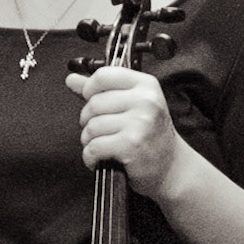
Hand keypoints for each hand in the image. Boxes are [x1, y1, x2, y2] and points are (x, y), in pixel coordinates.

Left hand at [65, 66, 184, 200]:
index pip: (103, 76)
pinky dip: (91, 157)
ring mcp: (140, 123)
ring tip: (103, 145)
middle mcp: (145, 100)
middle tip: (101, 131)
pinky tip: (100, 159)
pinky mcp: (131, 145)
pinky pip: (94, 147)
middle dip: (88, 121)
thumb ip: (101, 90)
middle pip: (93, 103)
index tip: (91, 100)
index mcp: (146, 85)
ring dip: (89, 140)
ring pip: (91, 126)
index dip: (89, 89)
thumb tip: (72, 79)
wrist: (171, 167)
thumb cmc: (150, 135)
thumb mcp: (132, 105)